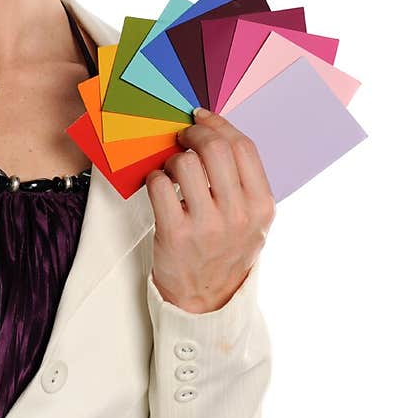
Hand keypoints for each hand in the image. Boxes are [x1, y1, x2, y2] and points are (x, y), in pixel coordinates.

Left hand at [146, 107, 275, 313]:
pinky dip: (155, 178)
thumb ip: (242, 181)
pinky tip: (159, 187)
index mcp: (262, 206)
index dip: (218, 124)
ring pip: (185, 164)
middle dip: (193, 134)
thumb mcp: (252, 220)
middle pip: (215, 149)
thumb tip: (214, 132)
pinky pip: (160, 185)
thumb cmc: (226, 251)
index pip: (243, 147)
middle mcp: (239, 215)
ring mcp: (208, 226)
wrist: (207, 299)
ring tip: (171, 171)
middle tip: (181, 137)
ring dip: (172, 159)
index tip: (200, 117)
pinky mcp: (176, 234)